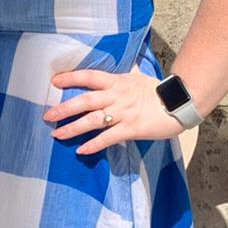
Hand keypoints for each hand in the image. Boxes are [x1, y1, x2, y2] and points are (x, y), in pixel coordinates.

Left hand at [43, 68, 182, 155]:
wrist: (179, 103)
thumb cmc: (158, 91)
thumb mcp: (135, 79)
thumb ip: (118, 81)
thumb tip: (104, 80)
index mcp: (117, 82)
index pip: (89, 77)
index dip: (71, 78)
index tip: (54, 81)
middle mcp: (117, 96)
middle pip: (85, 100)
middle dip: (64, 108)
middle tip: (47, 115)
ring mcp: (123, 113)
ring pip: (93, 120)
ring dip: (73, 128)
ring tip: (57, 134)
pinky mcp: (131, 129)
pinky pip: (108, 138)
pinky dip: (94, 144)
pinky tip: (81, 150)